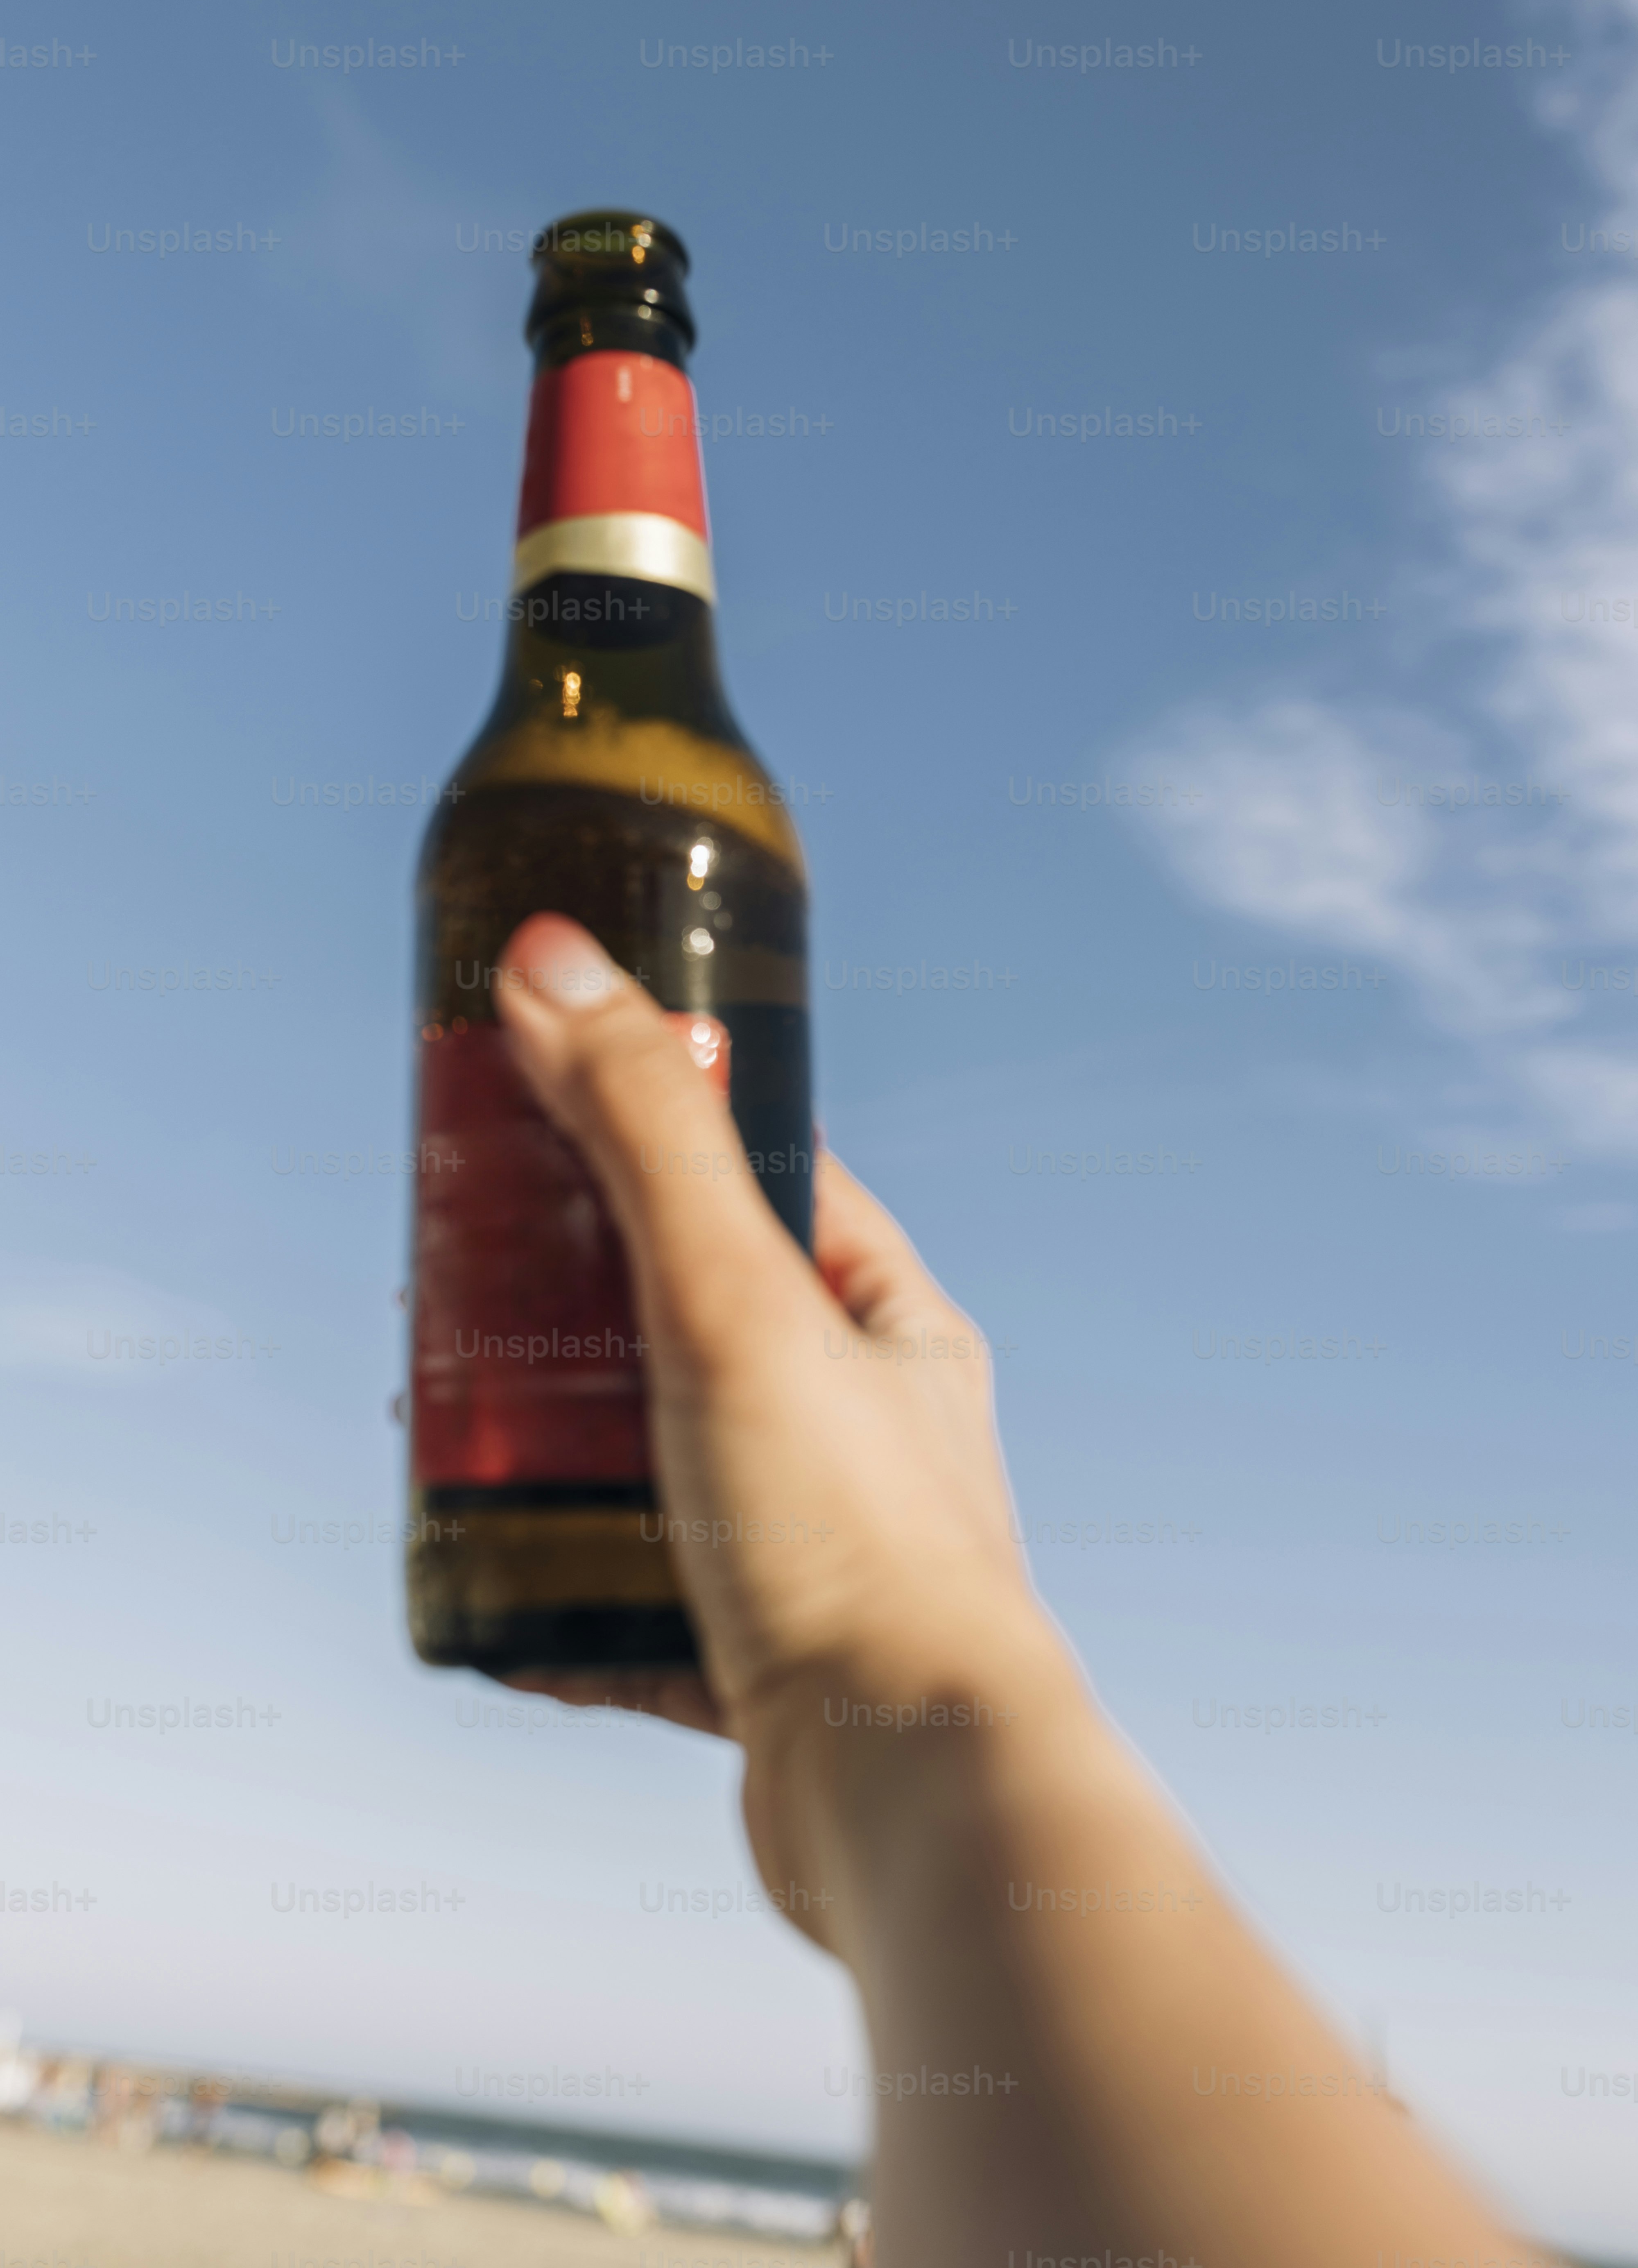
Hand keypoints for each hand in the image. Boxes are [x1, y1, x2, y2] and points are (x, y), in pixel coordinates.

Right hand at [493, 912, 1069, 1936]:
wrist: (911, 1802)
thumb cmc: (850, 1539)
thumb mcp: (731, 1302)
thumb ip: (644, 1133)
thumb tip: (552, 963)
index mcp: (892, 1329)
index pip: (771, 1183)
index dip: (656, 1134)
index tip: (538, 1116)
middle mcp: (867, 1431)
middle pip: (693, 1326)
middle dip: (570, 1308)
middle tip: (449, 1294)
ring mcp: (819, 1550)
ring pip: (658, 1466)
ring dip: (555, 1450)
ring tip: (439, 1433)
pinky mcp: (769, 1668)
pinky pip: (644, 1611)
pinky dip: (568, 1597)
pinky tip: (493, 1592)